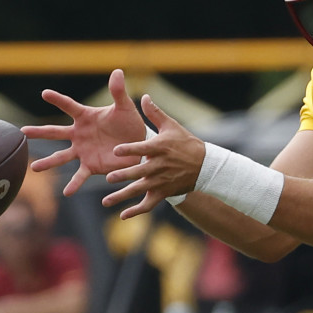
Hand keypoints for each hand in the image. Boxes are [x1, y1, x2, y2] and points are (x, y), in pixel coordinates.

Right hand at [22, 69, 146, 195]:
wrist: (138, 145)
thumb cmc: (130, 124)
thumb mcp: (125, 108)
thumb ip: (118, 92)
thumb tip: (117, 71)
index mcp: (86, 117)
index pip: (69, 106)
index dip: (58, 99)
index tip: (45, 93)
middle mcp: (79, 134)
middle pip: (55, 132)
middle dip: (39, 132)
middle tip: (22, 132)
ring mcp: (82, 151)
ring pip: (61, 157)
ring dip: (48, 162)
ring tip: (35, 168)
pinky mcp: (91, 165)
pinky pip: (80, 175)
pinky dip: (74, 184)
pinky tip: (66, 192)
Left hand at [104, 93, 205, 219]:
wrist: (205, 165)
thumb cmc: (186, 143)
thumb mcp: (172, 126)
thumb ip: (155, 113)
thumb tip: (143, 96)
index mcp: (160, 148)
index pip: (142, 149)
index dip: (129, 150)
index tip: (116, 150)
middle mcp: (159, 166)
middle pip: (139, 172)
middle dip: (124, 176)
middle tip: (110, 177)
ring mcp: (161, 181)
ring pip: (140, 190)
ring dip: (123, 196)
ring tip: (107, 201)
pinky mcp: (163, 193)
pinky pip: (148, 204)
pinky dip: (136, 211)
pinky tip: (123, 216)